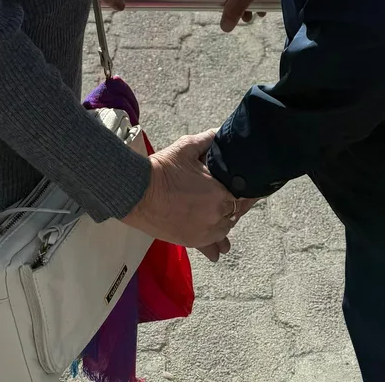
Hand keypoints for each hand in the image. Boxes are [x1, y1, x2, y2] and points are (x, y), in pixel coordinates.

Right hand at [121, 130, 238, 247]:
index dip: (245, 191)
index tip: (244, 187)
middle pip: (234, 213)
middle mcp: (215, 216)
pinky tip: (218, 250)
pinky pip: (210, 247)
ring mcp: (204, 232)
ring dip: (224, 222)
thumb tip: (219, 132)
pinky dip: (215, 246)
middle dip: (233, 205)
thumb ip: (207, 139)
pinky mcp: (191, 242)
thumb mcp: (186, 148)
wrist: (139, 192)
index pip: (242, 196)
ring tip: (222, 215)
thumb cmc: (163, 170)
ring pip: (224, 229)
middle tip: (230, 196)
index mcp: (219, 193)